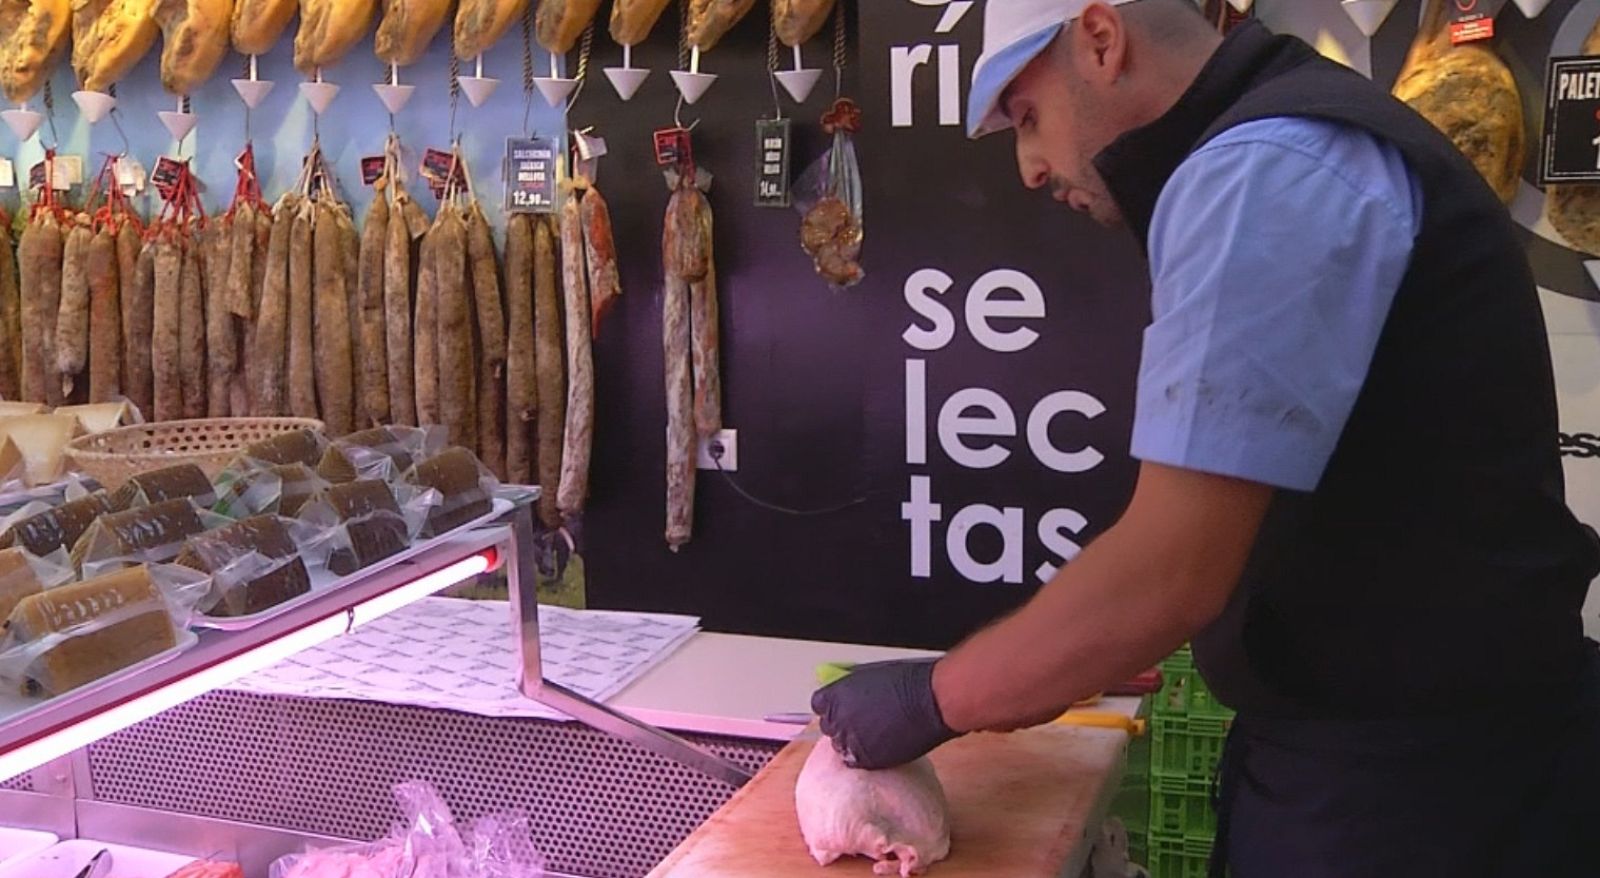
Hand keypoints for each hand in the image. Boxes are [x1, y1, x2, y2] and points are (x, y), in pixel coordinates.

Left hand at [809, 659, 958, 769]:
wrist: (931, 701)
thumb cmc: (909, 682)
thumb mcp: (871, 675)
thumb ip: (852, 687)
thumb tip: (848, 695)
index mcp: (836, 694)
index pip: (819, 705)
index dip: (833, 707)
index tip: (842, 709)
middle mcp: (838, 717)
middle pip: (829, 726)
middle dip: (842, 725)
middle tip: (862, 723)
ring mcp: (850, 739)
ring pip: (841, 746)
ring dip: (853, 742)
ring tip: (876, 735)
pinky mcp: (865, 758)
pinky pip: (856, 761)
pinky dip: (866, 756)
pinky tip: (882, 746)